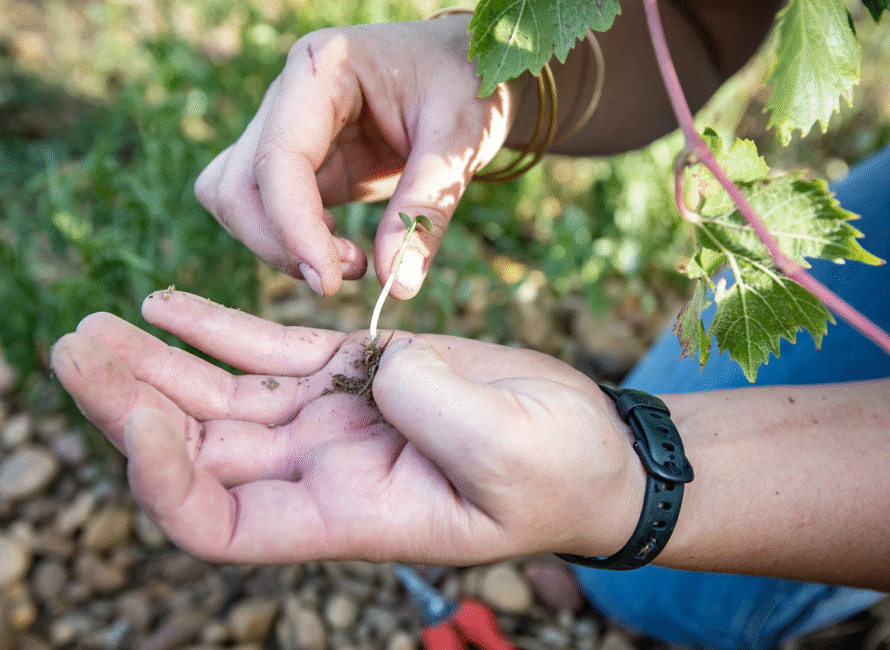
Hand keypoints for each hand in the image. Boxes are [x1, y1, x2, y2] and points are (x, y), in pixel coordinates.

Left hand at [51, 290, 643, 564]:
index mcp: (347, 513)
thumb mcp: (506, 453)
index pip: (219, 522)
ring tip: (93, 327)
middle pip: (198, 449)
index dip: (166, 480)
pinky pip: (269, 350)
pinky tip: (165, 302)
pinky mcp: (355, 369)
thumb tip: (376, 367)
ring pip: (221, 394)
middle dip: (131, 404)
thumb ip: (431, 407)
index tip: (148, 421)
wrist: (588, 446)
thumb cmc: (560, 472)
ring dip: (156, 362)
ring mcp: (333, 416)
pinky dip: (215, 327)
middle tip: (75, 349)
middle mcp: (322, 470)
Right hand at [195, 17, 515, 297]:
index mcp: (322, 68)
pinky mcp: (299, 165)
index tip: (329, 281)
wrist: (464, 71)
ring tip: (353, 262)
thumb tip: (396, 286)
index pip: (278, 157)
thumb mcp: (459, 141)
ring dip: (280, 247)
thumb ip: (425, 211)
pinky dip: (294, 244)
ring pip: (238, 201)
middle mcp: (289, 97)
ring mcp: (286, 131)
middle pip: (238, 183)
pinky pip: (267, 213)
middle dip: (278, 243)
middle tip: (342, 277)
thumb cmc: (464, 85)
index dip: (292, 226)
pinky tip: (343, 251)